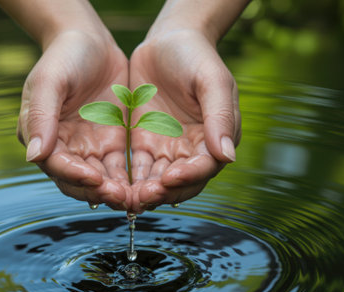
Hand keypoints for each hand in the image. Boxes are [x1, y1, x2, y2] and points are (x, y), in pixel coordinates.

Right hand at [18, 30, 130, 209]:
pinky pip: (118, 169)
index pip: (56, 165)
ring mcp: (88, 148)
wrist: (90, 41)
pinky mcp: (110, 144)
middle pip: (77, 180)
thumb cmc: (64, 57)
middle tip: (119, 197)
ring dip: (114, 191)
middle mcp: (64, 148)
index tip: (94, 179)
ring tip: (134, 198)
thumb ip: (40, 116)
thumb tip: (34, 157)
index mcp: (42, 136)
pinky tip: (144, 186)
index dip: (74, 175)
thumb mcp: (49, 80)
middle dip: (97, 191)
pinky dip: (128, 181)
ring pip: (99, 180)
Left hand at [129, 29, 240, 212]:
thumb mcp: (212, 80)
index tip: (170, 178)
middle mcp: (193, 149)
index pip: (205, 167)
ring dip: (145, 192)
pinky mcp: (146, 143)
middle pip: (181, 182)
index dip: (190, 176)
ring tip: (128, 198)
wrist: (168, 40)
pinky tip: (116, 186)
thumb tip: (227, 156)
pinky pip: (140, 169)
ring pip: (159, 180)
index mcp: (215, 137)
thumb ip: (220, 116)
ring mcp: (168, 148)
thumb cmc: (196, 57)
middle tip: (144, 197)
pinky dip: (131, 180)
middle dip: (164, 191)